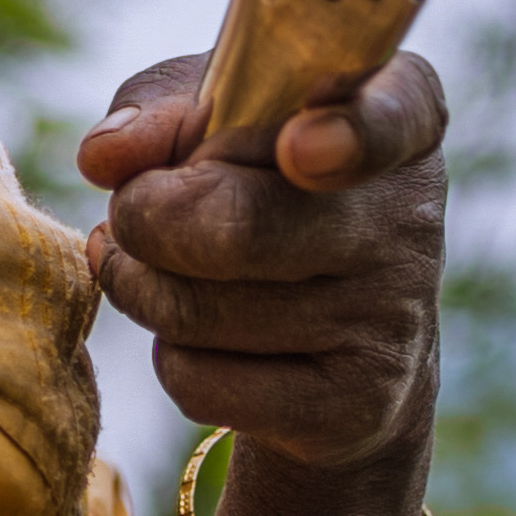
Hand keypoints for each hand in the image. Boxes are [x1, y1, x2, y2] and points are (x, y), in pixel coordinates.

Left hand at [77, 51, 451, 472]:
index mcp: (400, 116)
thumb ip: (163, 109)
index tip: (298, 149)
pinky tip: (203, 342)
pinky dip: (172, 361)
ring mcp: (392, 319)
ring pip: (199, 311)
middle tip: (130, 213)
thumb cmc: (264, 192)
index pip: (397, 114)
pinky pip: (202, 382)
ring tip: (162, 273)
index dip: (348, 133)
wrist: (340, 345)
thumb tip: (104, 156)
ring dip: (145, 290)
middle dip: (146, 219)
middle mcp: (410, 218)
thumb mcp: (221, 120)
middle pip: (240, 226)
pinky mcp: (357, 406)